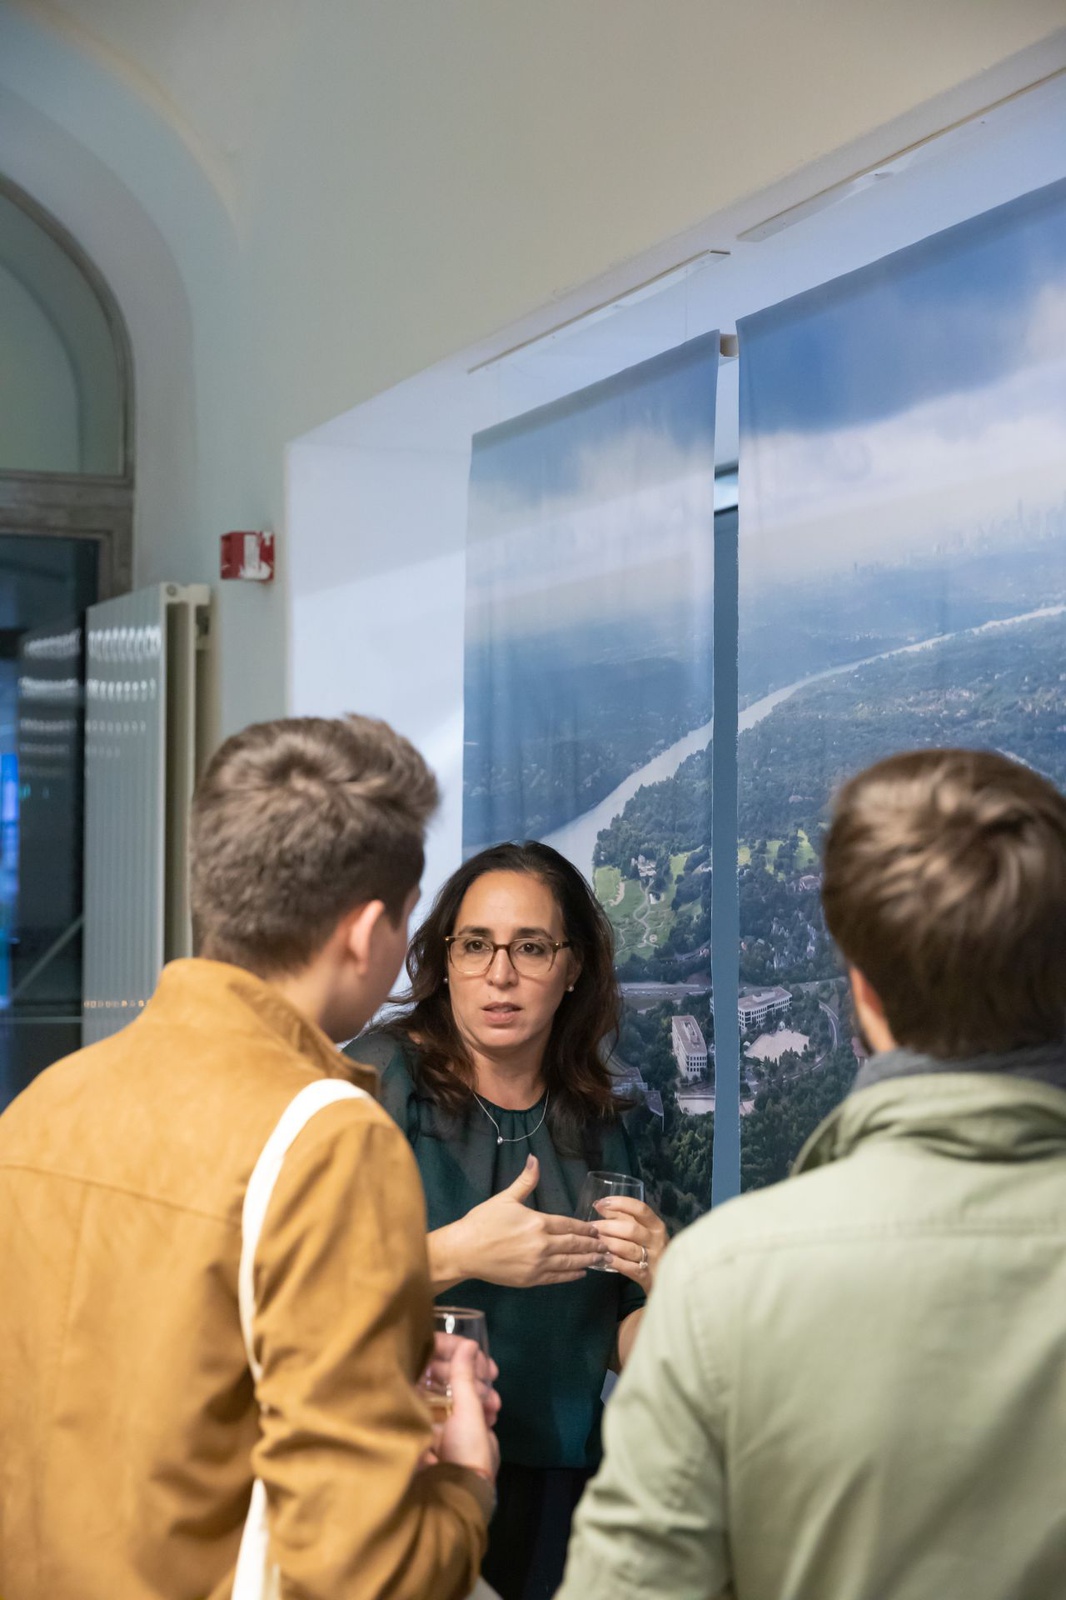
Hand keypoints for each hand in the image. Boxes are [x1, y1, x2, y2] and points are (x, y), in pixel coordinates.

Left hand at [433, 1339, 499, 1482]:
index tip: (473, 1348)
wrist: (472, 1487)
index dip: (451, 1346)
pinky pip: (465, 1398)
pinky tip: (493, 1411)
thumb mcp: (466, 1408)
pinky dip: (480, 1401)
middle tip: (491, 1373)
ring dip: (479, 1387)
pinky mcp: (452, 1420)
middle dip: (472, 1369)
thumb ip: (464, 1373)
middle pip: (445, 1367)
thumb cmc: (462, 1448)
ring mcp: (437, 1410)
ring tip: (493, 1402)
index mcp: (415, 1394)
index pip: (426, 1353)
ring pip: (458, 1382)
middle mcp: (420, 1399)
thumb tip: (468, 1345)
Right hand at [444, 1155, 606, 1287]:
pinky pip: (557, 1277)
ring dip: (588, 1260)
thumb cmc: (483, 1221)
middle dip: (592, 1245)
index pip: (569, 1225)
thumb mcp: (505, 1198)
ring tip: (602, 1258)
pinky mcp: (531, 1279)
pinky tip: (581, 1272)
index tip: (598, 1229)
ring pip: (569, 1262)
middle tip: (608, 1245)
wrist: (465, 1250)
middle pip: (574, 1244)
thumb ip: (525, 1181)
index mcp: (538, 1222)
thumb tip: (534, 1158)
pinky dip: (571, 1275)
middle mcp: (542, 1244)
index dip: (585, 1228)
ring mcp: (537, 1264)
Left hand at [591, 1197, 667, 1288]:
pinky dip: (613, 1261)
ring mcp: (653, 1259)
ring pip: (628, 1248)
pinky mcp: (646, 1276)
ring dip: (608, 1243)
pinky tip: (602, 1258)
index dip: (620, 1203)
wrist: (669, 1279)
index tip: (601, 1203)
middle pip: (631, 1228)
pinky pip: (627, 1267)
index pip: (640, 1209)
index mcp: (656, 1225)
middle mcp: (656, 1240)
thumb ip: (622, 1217)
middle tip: (591, 1227)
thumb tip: (600, 1205)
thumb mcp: (642, 1231)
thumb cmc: (650, 1249)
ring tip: (594, 1242)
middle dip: (608, 1226)